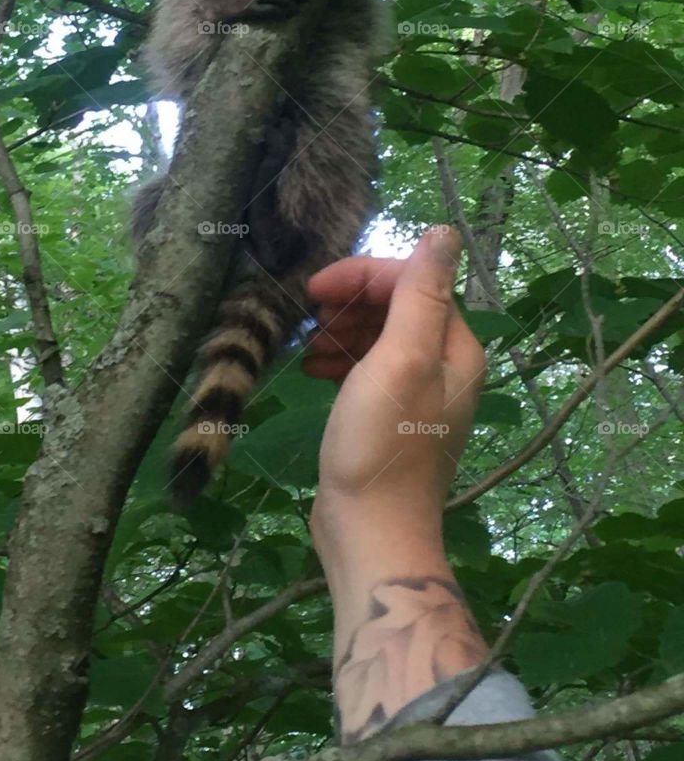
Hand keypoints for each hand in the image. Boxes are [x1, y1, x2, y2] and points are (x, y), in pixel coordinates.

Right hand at [304, 228, 489, 738]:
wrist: (369, 530)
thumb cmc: (381, 443)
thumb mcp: (400, 359)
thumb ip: (421, 294)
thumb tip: (443, 231)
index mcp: (455, 348)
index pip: (412, 281)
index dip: (362, 276)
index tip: (313, 291)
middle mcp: (445, 366)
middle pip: (397, 305)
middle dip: (350, 303)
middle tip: (306, 317)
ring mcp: (418, 395)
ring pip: (379, 336)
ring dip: (341, 331)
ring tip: (306, 348)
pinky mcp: (391, 418)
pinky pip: (368, 368)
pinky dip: (340, 360)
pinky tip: (313, 372)